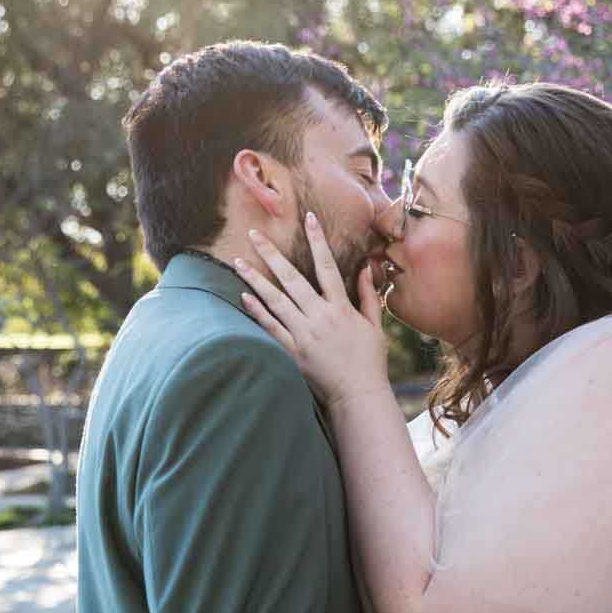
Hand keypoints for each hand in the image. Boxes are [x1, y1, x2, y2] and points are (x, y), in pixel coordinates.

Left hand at [237, 212, 389, 407]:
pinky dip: (257, 311)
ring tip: (237, 262)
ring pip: (275, 300)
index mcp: (341, 308)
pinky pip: (271, 328)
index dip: (318, 240)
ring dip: (255, 279)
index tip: (308, 218)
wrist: (359, 394)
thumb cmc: (369, 361)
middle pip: (292, 278)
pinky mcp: (292, 352)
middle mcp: (320, 317)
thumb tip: (365, 270)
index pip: (328, 266)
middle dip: (271, 254)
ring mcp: (304, 334)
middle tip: (253, 233)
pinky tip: (244, 296)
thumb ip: (367, 296)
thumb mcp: (374, 326)